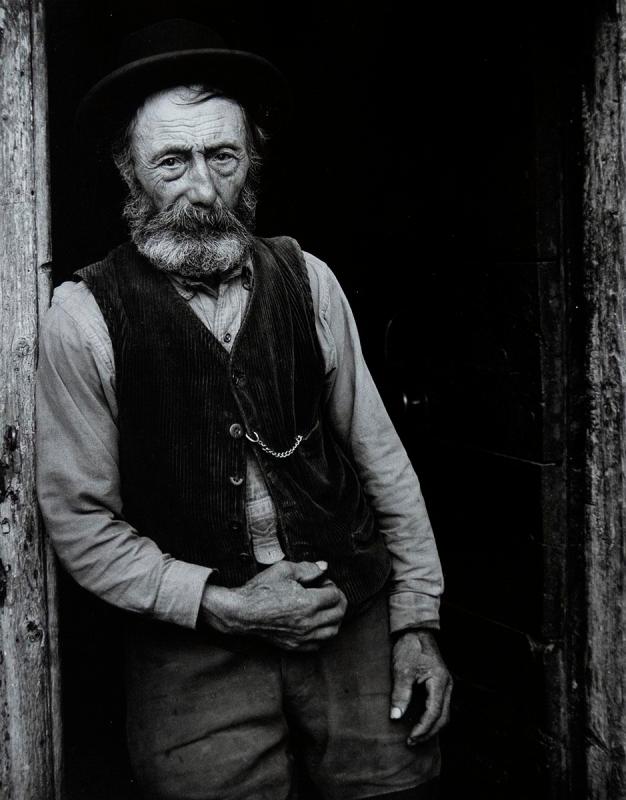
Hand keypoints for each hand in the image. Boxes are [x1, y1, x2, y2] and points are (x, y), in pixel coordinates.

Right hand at [200, 560, 346, 650]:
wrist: (242, 612)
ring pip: (332, 631)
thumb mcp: (284, 570)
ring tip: (326, 608)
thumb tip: (324, 567)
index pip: (335, 596)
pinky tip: (316, 623)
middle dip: (338, 600)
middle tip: (328, 592)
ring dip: (335, 618)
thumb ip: (308, 568)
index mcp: (308, 603)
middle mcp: (308, 623)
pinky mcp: (295, 645)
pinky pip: (319, 644)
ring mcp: (302, 636)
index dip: (332, 585)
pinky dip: (323, 633)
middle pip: (338, 614)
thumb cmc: (261, 590)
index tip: (323, 581)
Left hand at [390, 630, 451, 744]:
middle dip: (428, 732)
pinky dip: (432, 718)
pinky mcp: (440, 684)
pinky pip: (440, 706)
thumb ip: (400, 694)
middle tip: (412, 742)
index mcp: (439, 681)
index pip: (434, 712)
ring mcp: (445, 684)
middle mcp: (447, 685)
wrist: (415, 630)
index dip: (422, 728)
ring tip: (416, 736)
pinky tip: (421, 722)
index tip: (410, 738)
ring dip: (431, 727)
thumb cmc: (409, 647)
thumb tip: (396, 717)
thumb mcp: (402, 670)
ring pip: (444, 713)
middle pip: (443, 717)